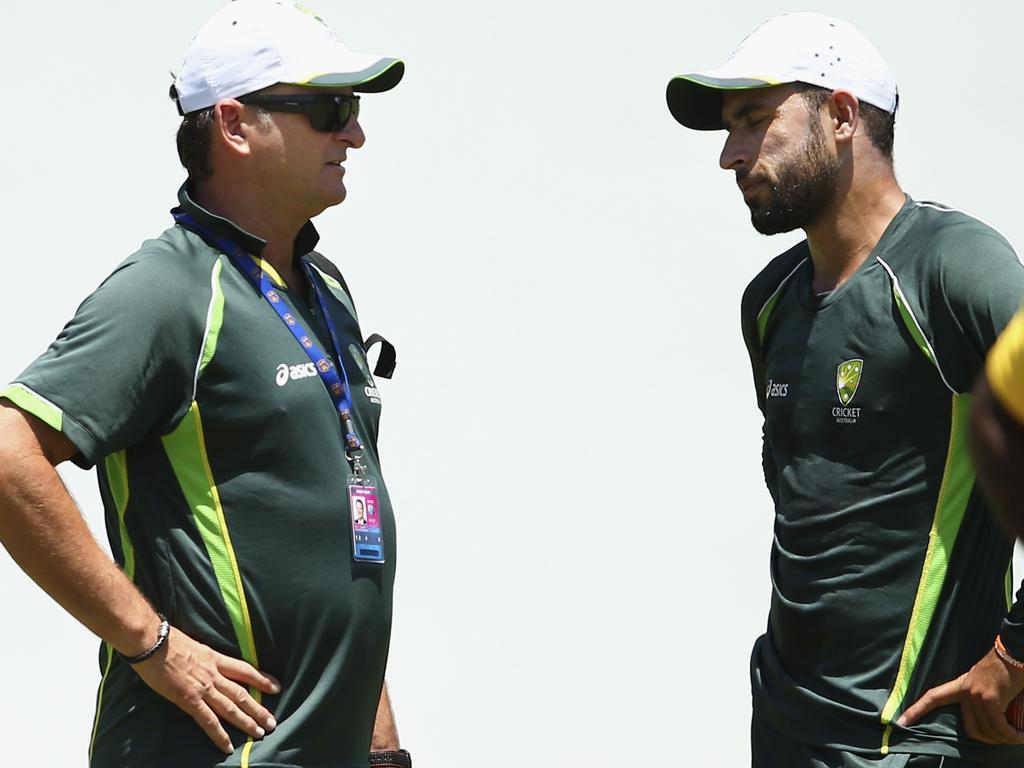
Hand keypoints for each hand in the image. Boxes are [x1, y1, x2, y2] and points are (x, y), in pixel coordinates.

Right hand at [132, 627, 280, 753]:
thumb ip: (204, 657)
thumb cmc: (168, 640)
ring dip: (246, 721)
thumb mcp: (195, 645)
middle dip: (259, 708)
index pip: (245, 670)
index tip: (276, 687)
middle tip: (272, 722)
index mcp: (215, 658)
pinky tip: (227, 746)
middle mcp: (213, 673)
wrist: (153, 641)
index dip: (262, 679)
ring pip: (230, 707)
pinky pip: (207, 720)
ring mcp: (203, 687)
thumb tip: (206, 663)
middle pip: (242, 693)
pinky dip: (219, 734)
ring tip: (260, 733)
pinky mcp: (188, 699)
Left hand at [898, 648, 1023, 743]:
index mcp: (961, 684)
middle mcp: (965, 691)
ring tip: (1017, 738)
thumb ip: (982, 700)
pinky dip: (1011, 736)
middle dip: (989, 739)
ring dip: (1004, 739)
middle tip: (1006, 738)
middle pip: (970, 729)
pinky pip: (999, 727)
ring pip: (987, 731)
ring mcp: (975, 695)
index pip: (933, 697)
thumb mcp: (986, 683)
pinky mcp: (989, 699)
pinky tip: (1020, 737)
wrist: (1015, 651)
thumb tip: (989, 722)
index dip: (916, 710)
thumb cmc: (1006, 668)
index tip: (900, 722)